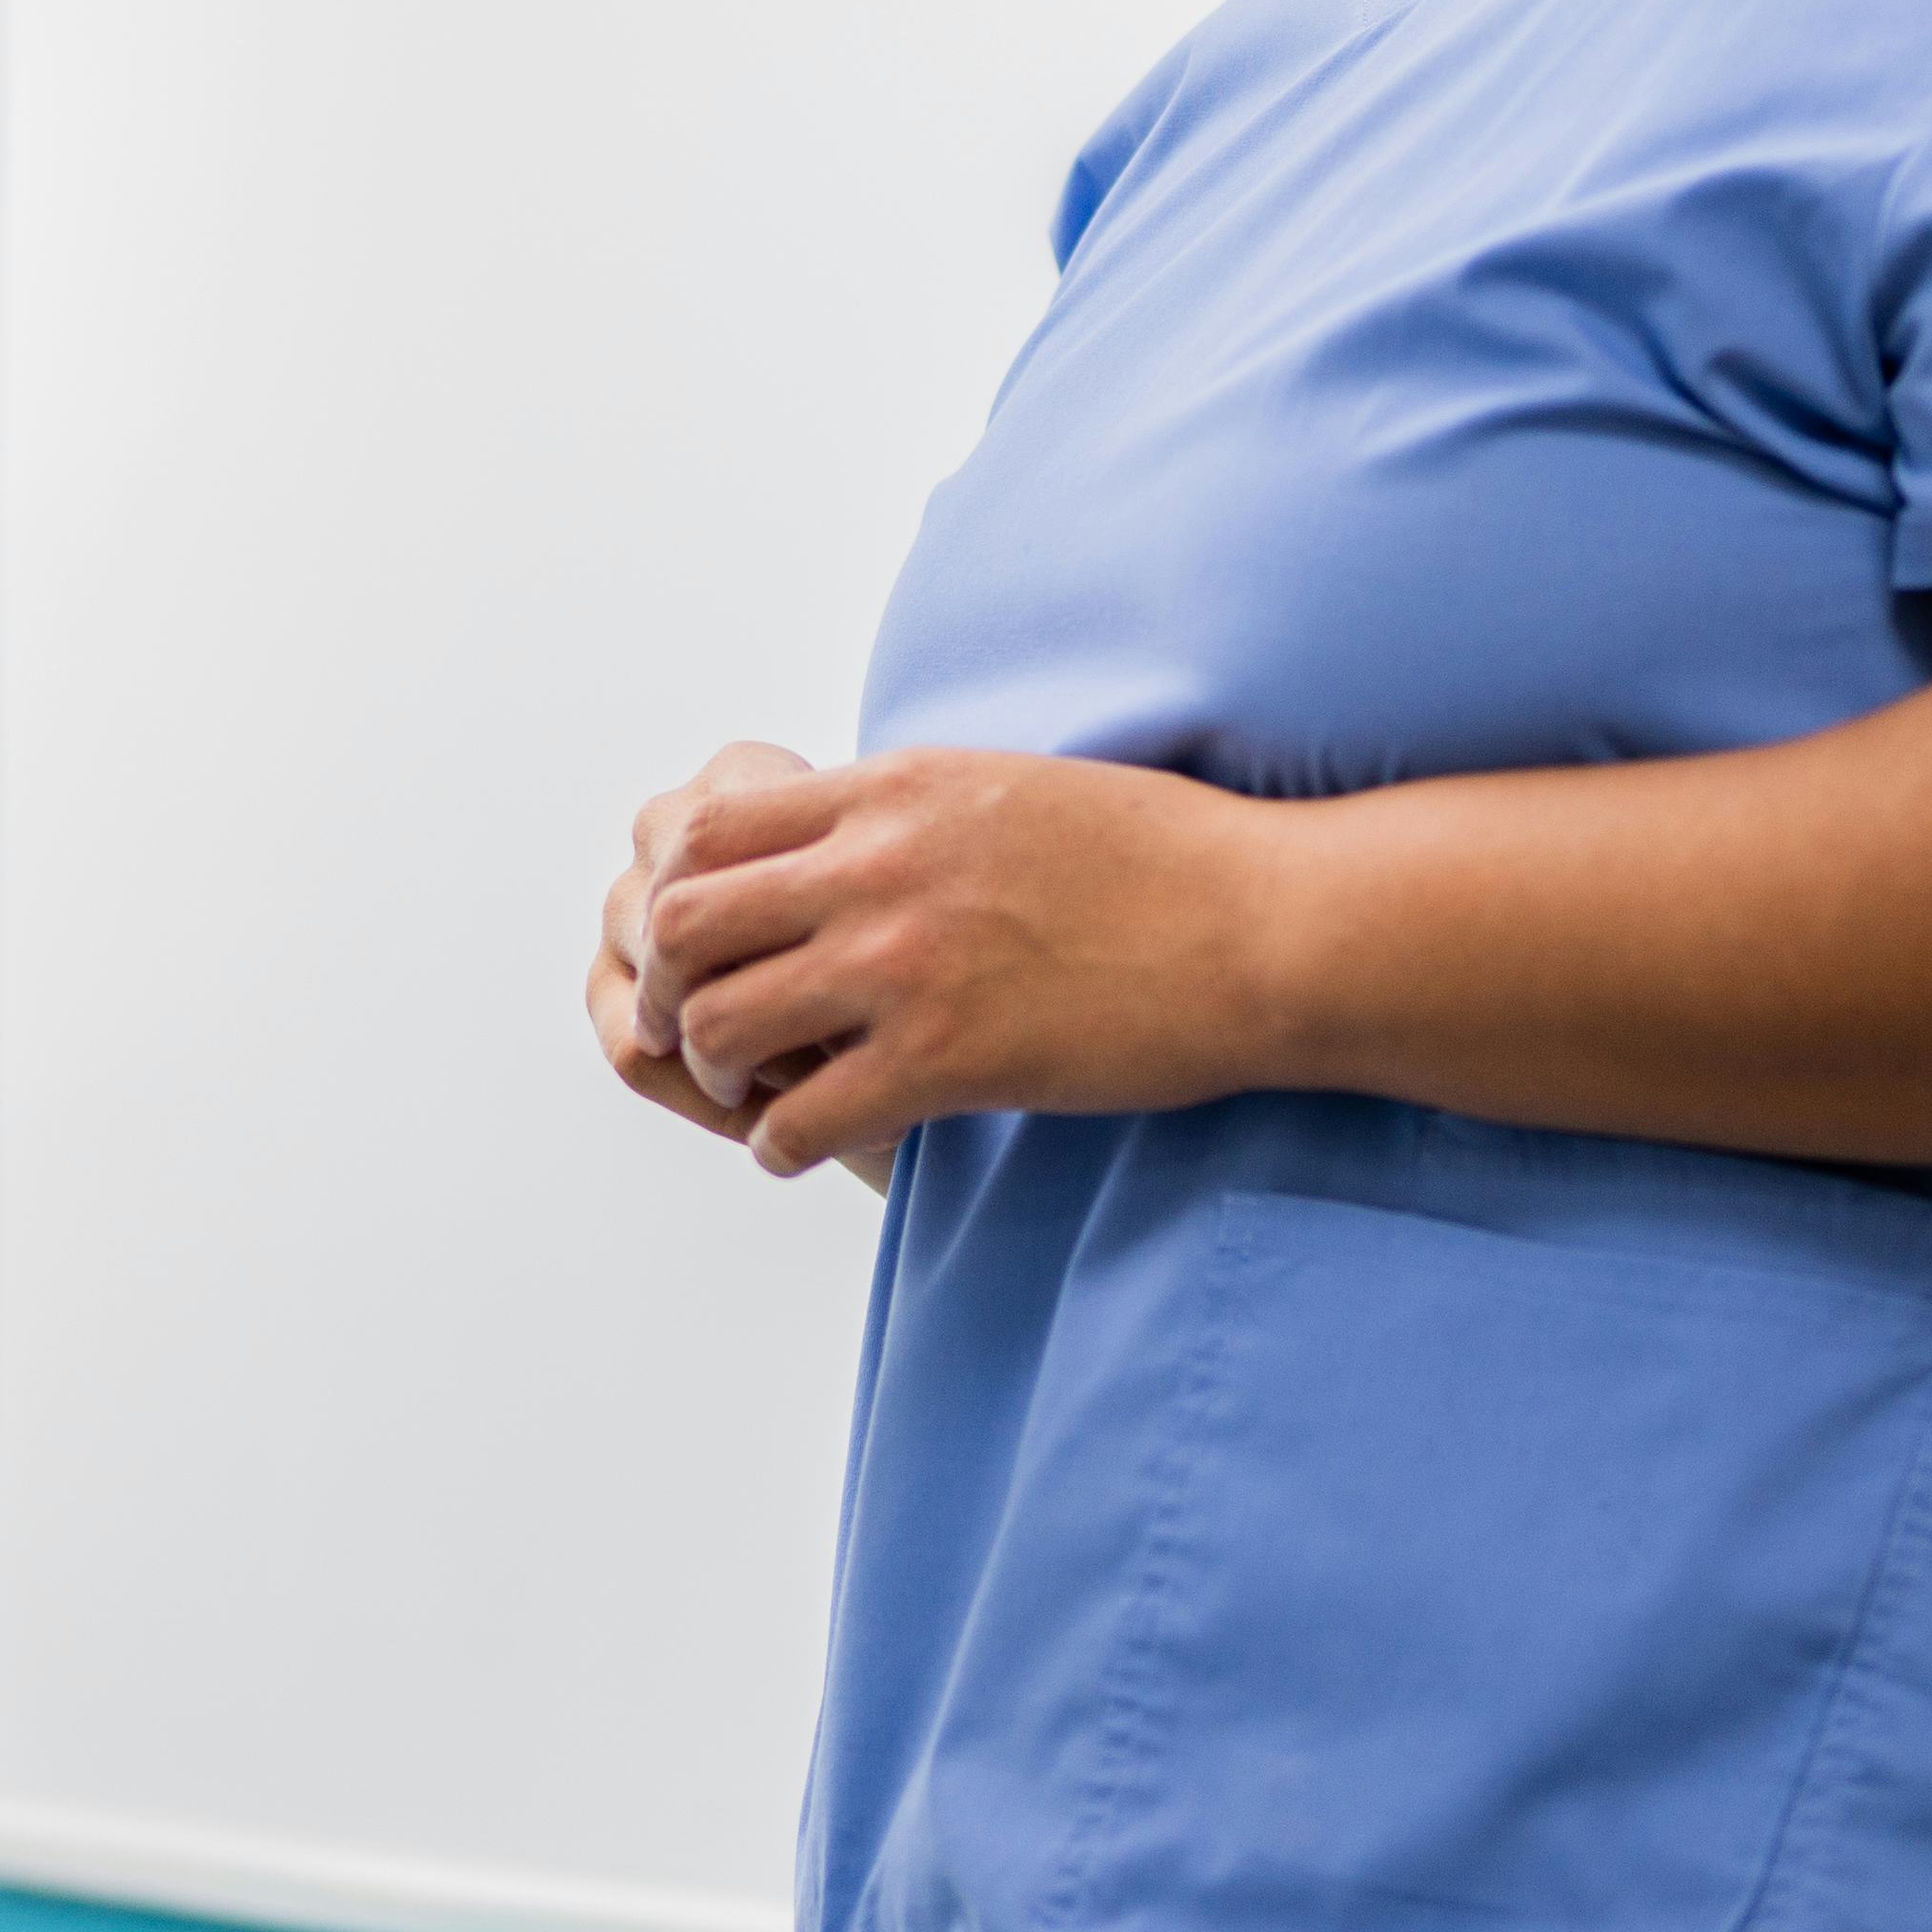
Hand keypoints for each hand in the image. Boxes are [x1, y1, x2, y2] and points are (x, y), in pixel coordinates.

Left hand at [630, 747, 1299, 1178]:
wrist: (1265, 924)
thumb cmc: (1164, 858)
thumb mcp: (1012, 787)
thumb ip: (913, 809)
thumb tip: (853, 834)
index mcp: (891, 792)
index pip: (705, 827)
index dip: (675, 893)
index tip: (697, 940)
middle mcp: (876, 868)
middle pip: (682, 923)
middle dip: (666, 982)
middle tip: (693, 1023)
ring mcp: (906, 964)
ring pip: (721, 1021)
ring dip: (719, 1066)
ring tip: (755, 1088)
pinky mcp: (948, 1059)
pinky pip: (800, 1118)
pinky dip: (778, 1143)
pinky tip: (801, 1145)